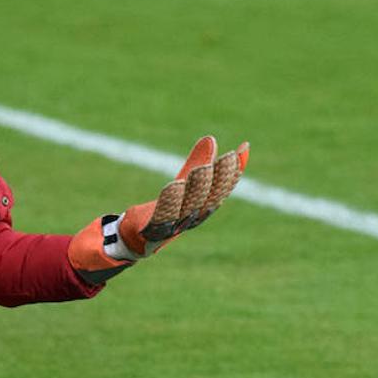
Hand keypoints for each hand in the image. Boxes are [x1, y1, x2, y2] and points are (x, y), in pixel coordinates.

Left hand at [119, 136, 249, 256]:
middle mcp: (192, 219)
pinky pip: (164, 215)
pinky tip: (175, 185)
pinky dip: (172, 200)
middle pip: (209, 198)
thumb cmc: (166, 210)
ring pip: (189, 206)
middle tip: (228, 157)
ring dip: (198, 187)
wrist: (136, 238)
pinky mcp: (153, 230)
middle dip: (220, 178)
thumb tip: (211, 138)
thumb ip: (197, 163)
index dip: (233, 171)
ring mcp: (174, 227)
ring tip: (203, 168)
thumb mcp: (184, 185)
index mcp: (203, 208)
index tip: (242, 149)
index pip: (222, 189)